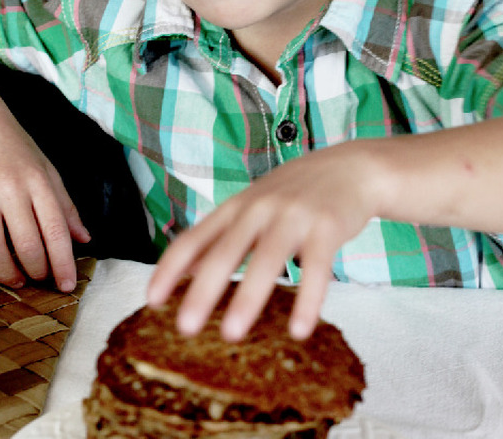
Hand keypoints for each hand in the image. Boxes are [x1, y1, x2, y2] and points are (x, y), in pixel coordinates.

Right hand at [0, 94, 89, 290]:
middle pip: (28, 245)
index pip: (57, 230)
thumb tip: (84, 238)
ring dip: (7, 274)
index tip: (67, 285)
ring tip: (17, 279)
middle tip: (41, 280)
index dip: (64, 262)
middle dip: (38, 271)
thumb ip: (65, 204)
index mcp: (38, 181)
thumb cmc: (13, 145)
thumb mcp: (46, 167)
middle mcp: (10, 189)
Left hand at [148, 142, 379, 340]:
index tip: (151, 300)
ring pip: (267, 259)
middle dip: (203, 290)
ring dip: (248, 297)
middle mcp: (260, 208)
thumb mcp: (254, 204)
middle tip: (184, 327)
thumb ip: (223, 234)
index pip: (194, 238)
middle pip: (226, 251)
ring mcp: (294, 216)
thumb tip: (185, 270)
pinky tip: (300, 330)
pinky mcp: (327, 227)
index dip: (170, 268)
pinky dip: (308, 300)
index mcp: (237, 206)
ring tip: (232, 334)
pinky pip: (316, 268)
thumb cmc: (296, 192)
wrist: (351, 168)